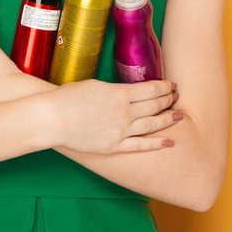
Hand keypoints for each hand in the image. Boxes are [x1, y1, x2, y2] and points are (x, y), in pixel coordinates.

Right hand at [48, 78, 180, 153]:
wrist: (53, 118)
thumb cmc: (69, 97)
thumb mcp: (95, 85)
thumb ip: (115, 89)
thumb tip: (128, 91)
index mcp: (120, 93)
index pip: (151, 89)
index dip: (164, 87)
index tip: (172, 85)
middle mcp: (125, 112)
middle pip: (154, 106)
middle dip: (168, 100)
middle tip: (176, 97)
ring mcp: (121, 131)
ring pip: (151, 125)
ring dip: (167, 119)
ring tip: (179, 116)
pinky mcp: (114, 146)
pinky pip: (140, 145)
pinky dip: (156, 144)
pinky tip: (169, 142)